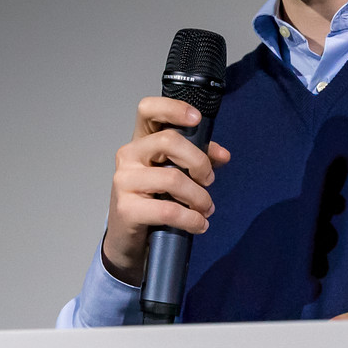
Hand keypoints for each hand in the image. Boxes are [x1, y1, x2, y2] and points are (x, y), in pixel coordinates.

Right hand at [101, 96, 230, 286]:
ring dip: (199, 197)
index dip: (173, 108)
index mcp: (140, 140)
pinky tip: (199, 224)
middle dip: (199, 162)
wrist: (129, 239)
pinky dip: (191, 219)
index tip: (196, 119)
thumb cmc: (153, 200)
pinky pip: (169, 210)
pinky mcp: (126, 208)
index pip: (148, 109)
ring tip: (206, 208)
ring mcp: (124, 181)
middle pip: (169, 141)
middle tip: (209, 180)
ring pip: (173, 178)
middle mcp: (128, 155)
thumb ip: (199, 158)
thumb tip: (223, 155)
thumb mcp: (175, 173)